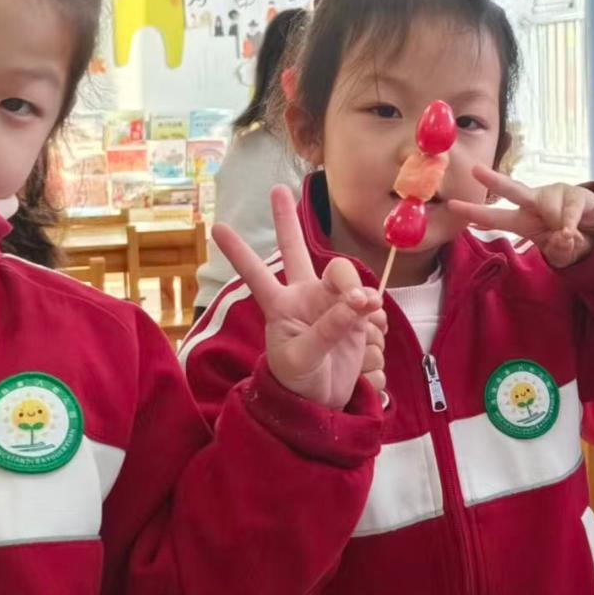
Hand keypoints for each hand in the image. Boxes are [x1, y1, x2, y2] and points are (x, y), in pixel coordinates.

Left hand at [216, 186, 383, 408]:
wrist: (322, 403)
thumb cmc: (298, 381)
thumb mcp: (303, 358)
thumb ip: (328, 328)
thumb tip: (359, 302)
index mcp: (282, 306)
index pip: (258, 275)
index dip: (240, 253)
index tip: (217, 228)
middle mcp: (307, 296)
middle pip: (301, 252)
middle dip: (286, 222)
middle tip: (278, 191)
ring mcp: (335, 305)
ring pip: (359, 294)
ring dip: (363, 318)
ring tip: (355, 347)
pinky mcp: (360, 320)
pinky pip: (377, 319)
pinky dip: (374, 339)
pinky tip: (362, 354)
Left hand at [446, 165, 593, 267]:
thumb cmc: (568, 237)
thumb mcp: (560, 252)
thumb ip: (559, 250)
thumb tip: (563, 236)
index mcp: (522, 219)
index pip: (494, 216)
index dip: (473, 212)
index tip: (451, 206)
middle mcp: (533, 202)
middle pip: (512, 190)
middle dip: (493, 180)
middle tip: (475, 169)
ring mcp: (553, 194)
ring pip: (547, 208)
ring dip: (558, 226)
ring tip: (567, 234)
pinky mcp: (574, 193)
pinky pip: (569, 214)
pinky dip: (572, 226)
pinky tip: (575, 231)